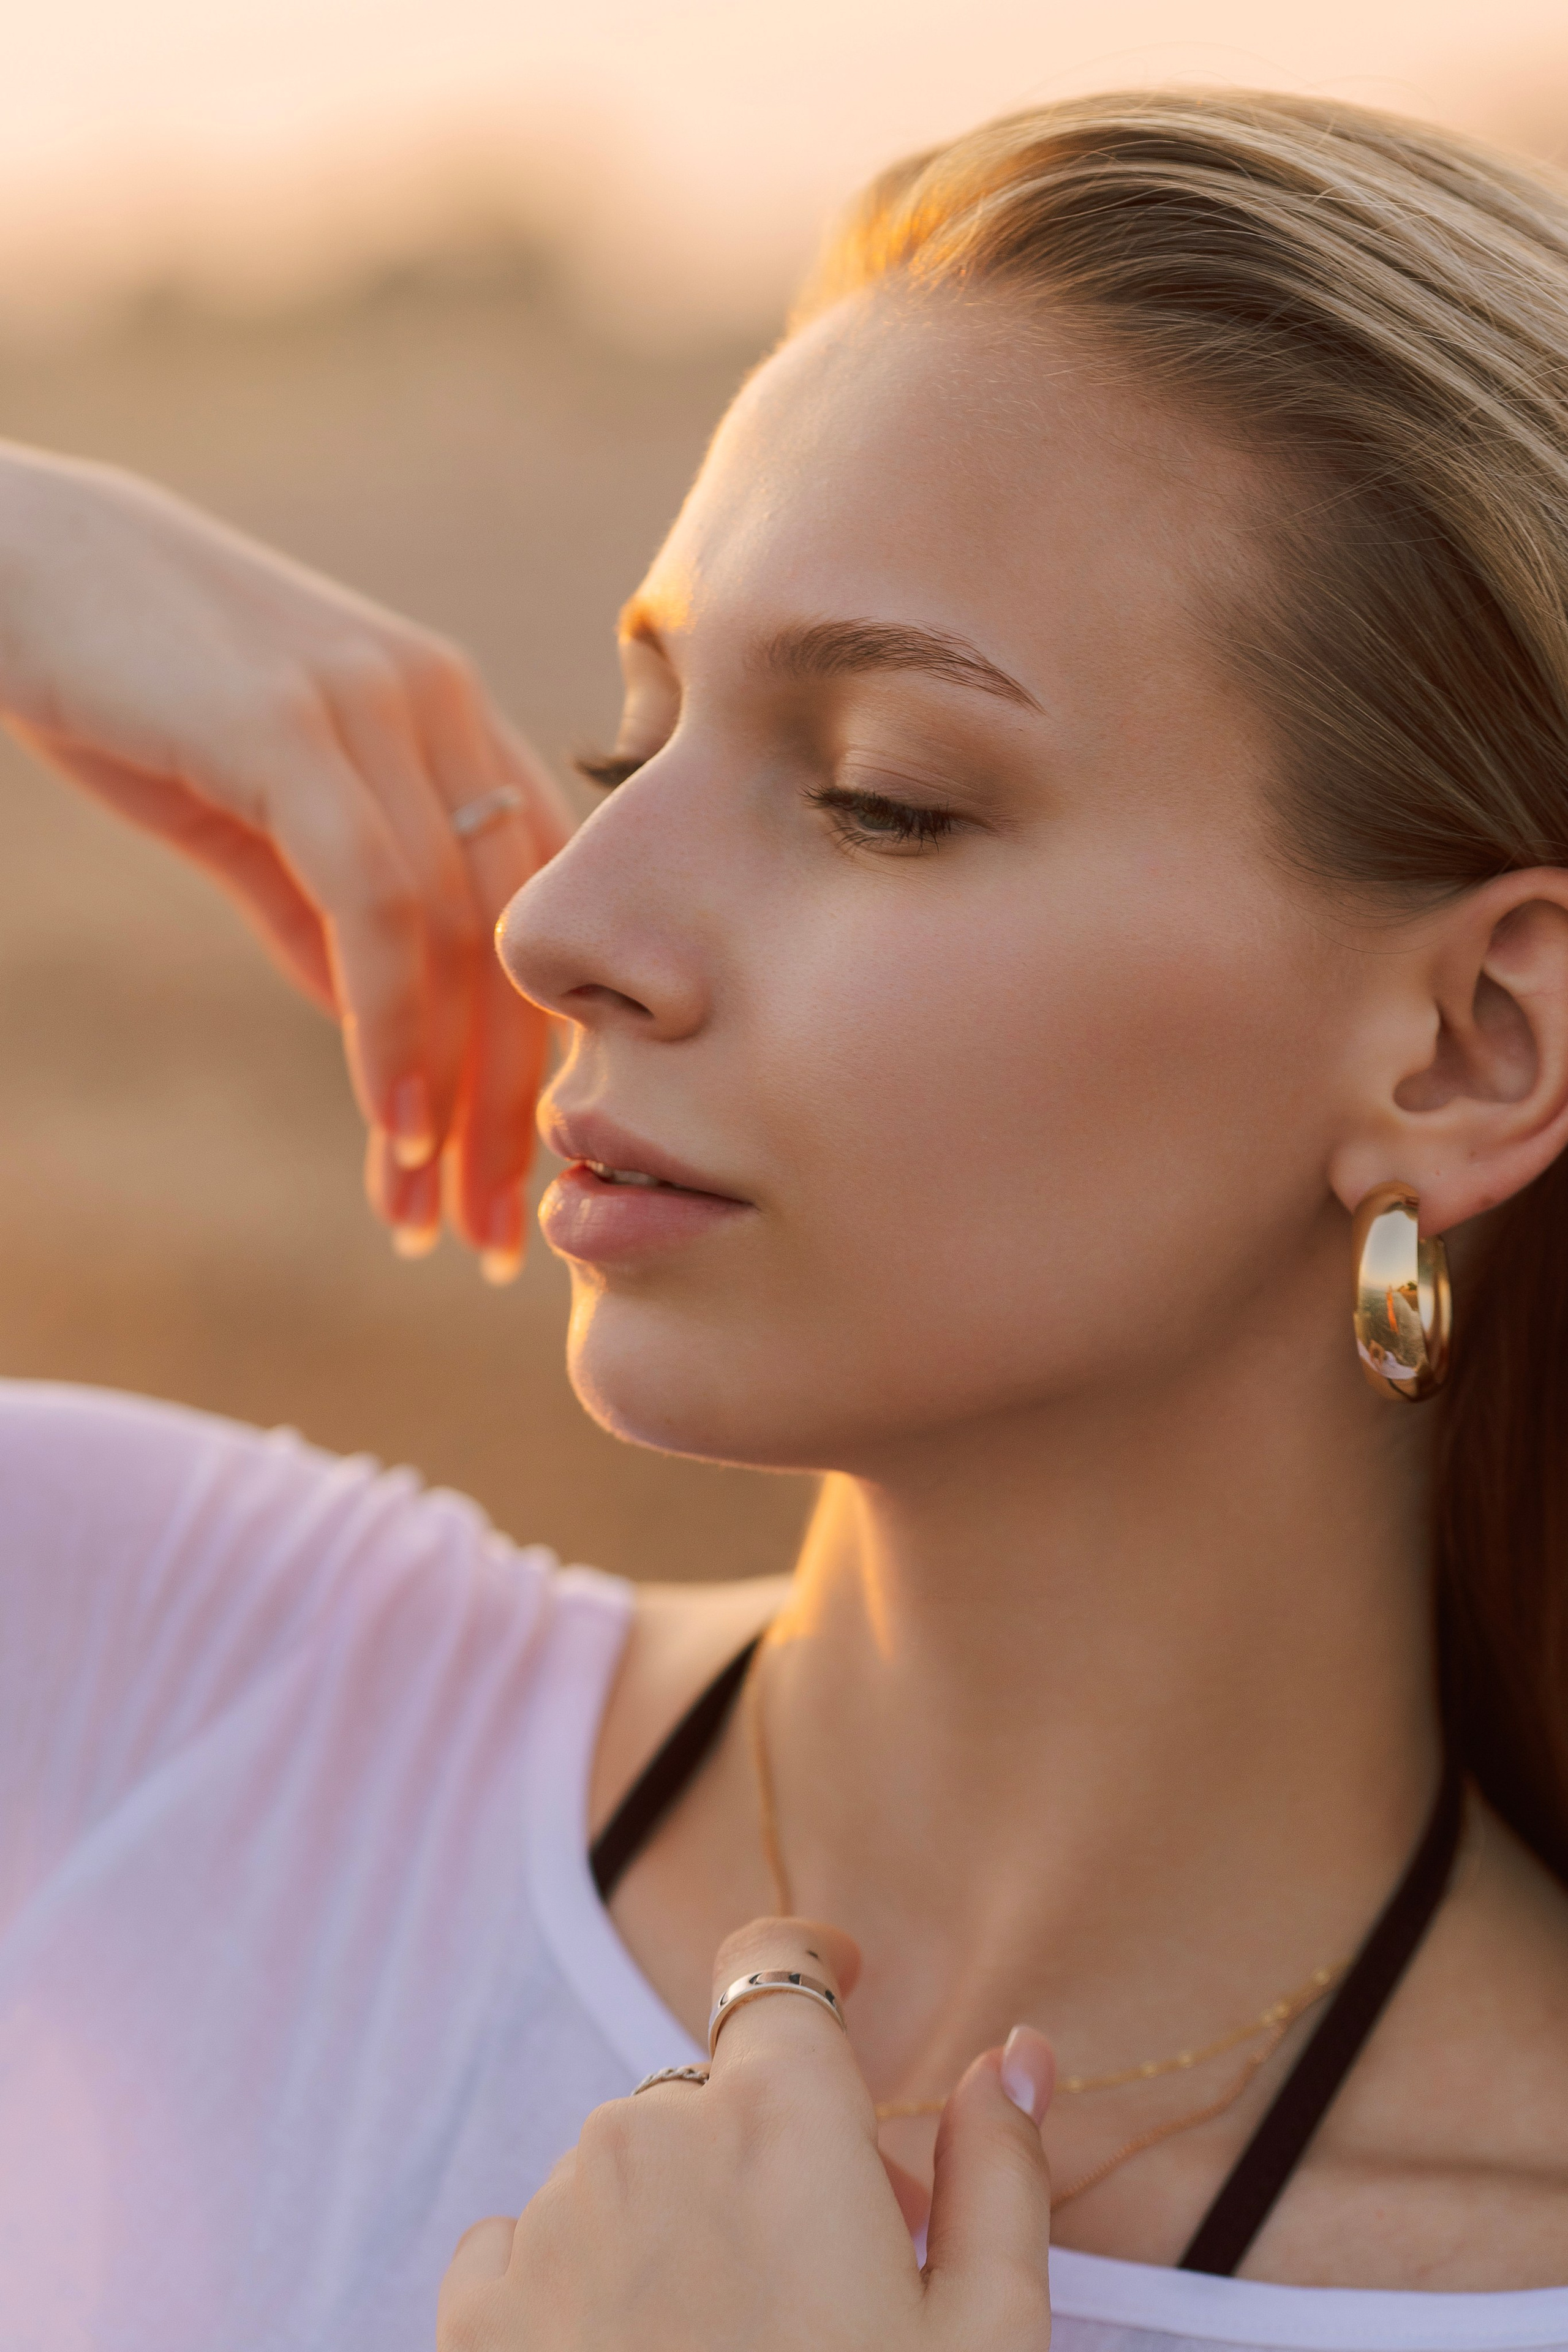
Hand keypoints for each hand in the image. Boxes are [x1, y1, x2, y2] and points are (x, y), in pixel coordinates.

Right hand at [0, 441, 572, 1270]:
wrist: (3, 557)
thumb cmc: (124, 682)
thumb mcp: (250, 814)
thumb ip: (326, 910)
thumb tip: (384, 1030)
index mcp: (447, 716)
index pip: (531, 911)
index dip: (533, 1053)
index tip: (506, 1174)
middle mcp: (438, 702)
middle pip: (515, 940)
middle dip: (506, 1107)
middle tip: (490, 1235)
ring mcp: (374, 705)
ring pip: (457, 937)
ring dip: (449, 1096)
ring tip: (428, 1211)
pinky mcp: (293, 725)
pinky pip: (376, 906)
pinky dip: (390, 1027)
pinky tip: (389, 1124)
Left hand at [437, 1919, 1055, 2351]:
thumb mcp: (986, 2341)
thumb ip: (999, 2171)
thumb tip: (1013, 2052)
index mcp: (779, 2122)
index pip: (775, 1969)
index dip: (810, 1964)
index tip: (842, 1978)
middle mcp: (647, 2137)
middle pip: (716, 2099)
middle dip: (774, 2158)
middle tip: (833, 2284)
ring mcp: (549, 2223)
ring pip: (628, 2175)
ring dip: (680, 2227)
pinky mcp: (475, 2317)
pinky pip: (532, 2243)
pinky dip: (583, 2284)